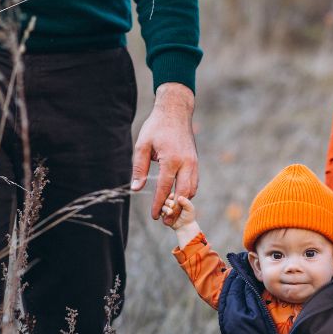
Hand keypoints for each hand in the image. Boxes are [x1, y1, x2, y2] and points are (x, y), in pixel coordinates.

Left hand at [131, 82, 197, 219]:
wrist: (176, 111)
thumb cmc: (157, 127)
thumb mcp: (142, 145)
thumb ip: (139, 168)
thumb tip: (136, 189)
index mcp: (172, 159)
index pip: (165, 188)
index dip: (159, 204)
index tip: (154, 216)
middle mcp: (186, 163)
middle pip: (184, 194)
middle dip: (175, 210)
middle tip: (166, 222)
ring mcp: (194, 163)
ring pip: (191, 190)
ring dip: (183, 203)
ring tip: (171, 212)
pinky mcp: (196, 162)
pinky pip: (194, 183)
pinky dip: (187, 193)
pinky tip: (177, 198)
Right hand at [161, 194, 196, 229]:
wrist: (186, 226)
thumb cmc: (188, 215)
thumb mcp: (189, 208)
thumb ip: (186, 202)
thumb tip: (180, 197)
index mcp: (176, 200)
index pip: (171, 195)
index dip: (171, 196)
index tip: (172, 196)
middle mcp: (170, 204)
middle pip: (166, 200)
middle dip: (168, 202)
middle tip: (172, 205)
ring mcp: (166, 210)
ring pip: (163, 207)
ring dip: (166, 209)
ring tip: (170, 212)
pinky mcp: (164, 217)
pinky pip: (161, 214)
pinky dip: (164, 214)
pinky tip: (167, 214)